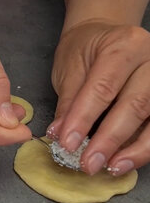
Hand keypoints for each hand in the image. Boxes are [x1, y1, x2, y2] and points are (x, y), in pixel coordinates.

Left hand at [48, 19, 149, 174]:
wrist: (105, 34)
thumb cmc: (85, 50)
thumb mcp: (70, 69)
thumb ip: (69, 103)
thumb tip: (60, 135)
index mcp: (124, 44)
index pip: (103, 88)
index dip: (84, 119)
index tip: (67, 143)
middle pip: (135, 104)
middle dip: (109, 139)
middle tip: (88, 163)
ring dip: (135, 149)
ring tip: (111, 168)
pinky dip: (145, 147)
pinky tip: (127, 161)